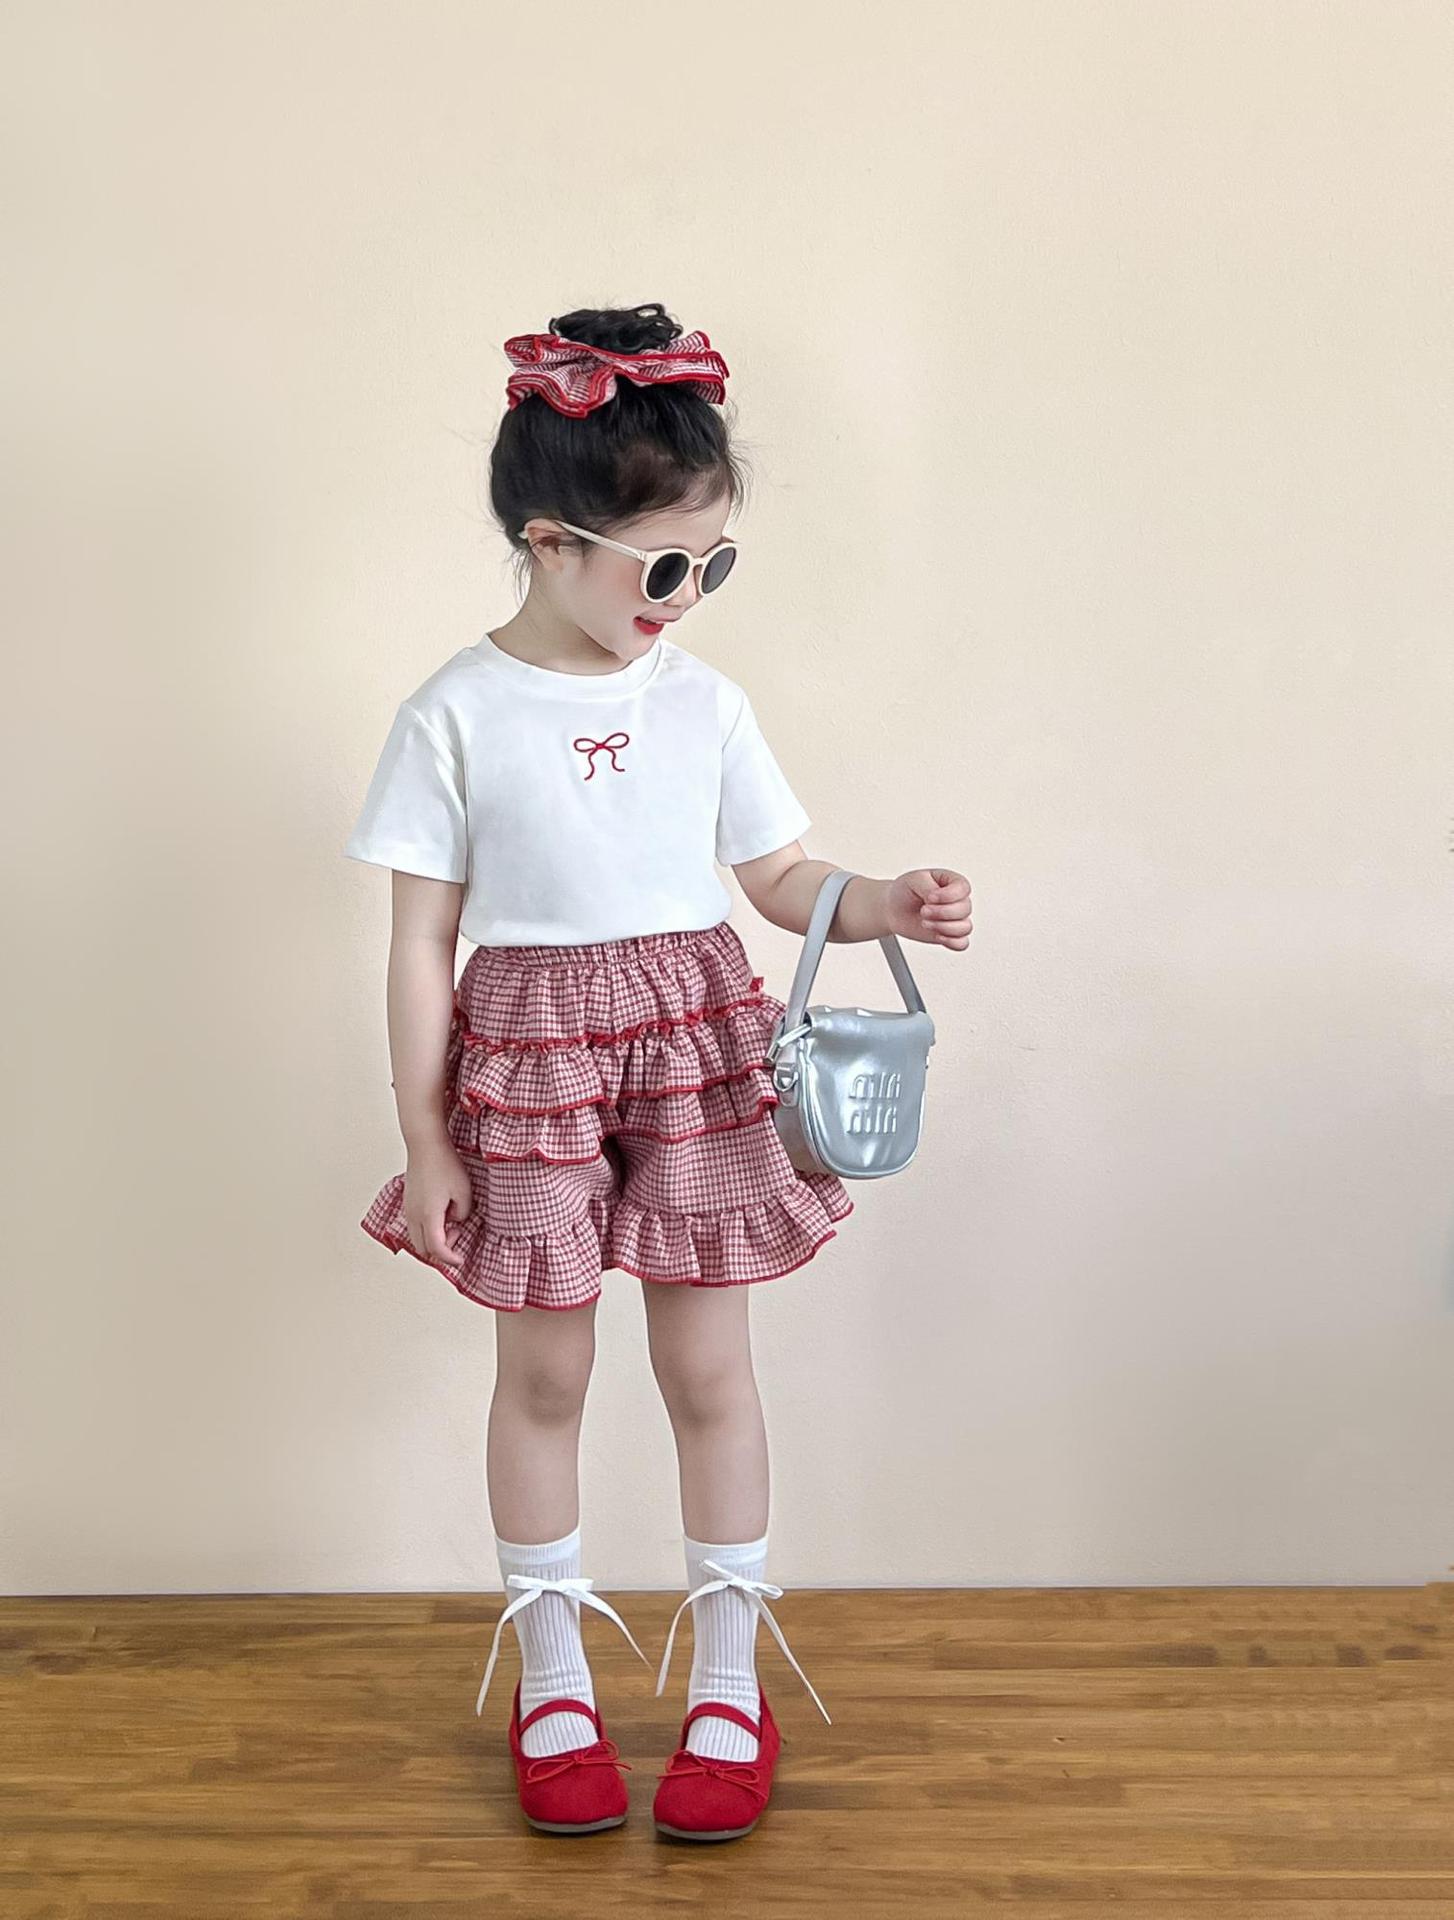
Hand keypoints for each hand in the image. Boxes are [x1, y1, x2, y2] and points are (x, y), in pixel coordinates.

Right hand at [403, 1134, 473, 1265]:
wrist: (426, 1145)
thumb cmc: (444, 1164)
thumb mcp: (465, 1191)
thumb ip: (463, 1213)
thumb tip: (456, 1220)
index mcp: (428, 1215)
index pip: (437, 1249)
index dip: (450, 1258)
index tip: (460, 1259)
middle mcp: (414, 1215)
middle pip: (423, 1249)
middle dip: (441, 1249)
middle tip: (457, 1232)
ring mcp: (408, 1209)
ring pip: (416, 1238)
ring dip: (433, 1238)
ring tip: (450, 1220)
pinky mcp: (408, 1202)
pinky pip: (414, 1226)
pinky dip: (427, 1228)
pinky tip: (441, 1213)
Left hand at [883, 869, 972, 948]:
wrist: (894, 909)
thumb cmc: (906, 891)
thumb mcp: (914, 879)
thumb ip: (928, 886)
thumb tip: (937, 898)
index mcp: (952, 882)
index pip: (963, 888)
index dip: (948, 895)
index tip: (930, 897)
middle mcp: (957, 900)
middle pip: (965, 909)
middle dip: (942, 912)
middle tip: (924, 911)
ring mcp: (954, 919)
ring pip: (965, 927)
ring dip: (944, 927)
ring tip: (926, 923)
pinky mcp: (950, 935)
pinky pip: (962, 943)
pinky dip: (951, 942)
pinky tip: (937, 936)